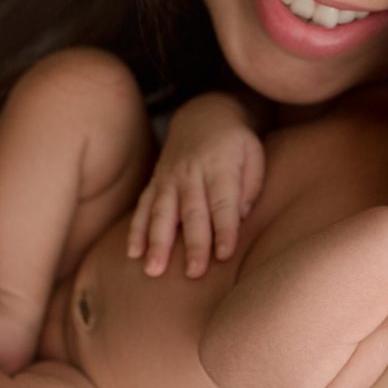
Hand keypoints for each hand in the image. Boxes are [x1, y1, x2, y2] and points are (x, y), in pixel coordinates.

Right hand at [127, 93, 265, 278]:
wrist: (203, 115)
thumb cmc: (236, 144)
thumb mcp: (254, 156)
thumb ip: (249, 188)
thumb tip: (237, 219)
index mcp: (220, 168)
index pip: (224, 203)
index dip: (225, 229)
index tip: (225, 254)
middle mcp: (191, 173)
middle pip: (192, 212)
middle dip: (194, 244)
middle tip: (194, 273)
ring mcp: (169, 178)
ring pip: (161, 212)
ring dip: (158, 242)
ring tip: (154, 269)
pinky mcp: (155, 182)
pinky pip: (143, 207)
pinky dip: (137, 230)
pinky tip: (133, 252)